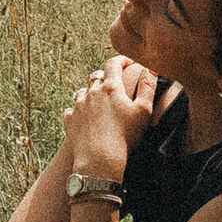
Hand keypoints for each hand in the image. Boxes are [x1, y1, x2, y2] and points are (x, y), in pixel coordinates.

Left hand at [62, 55, 159, 179]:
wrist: (99, 160)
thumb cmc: (125, 136)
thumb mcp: (144, 111)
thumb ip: (148, 86)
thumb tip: (151, 68)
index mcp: (110, 87)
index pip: (114, 63)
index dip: (122, 60)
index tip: (128, 63)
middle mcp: (91, 92)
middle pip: (97, 76)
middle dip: (106, 77)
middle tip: (115, 85)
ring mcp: (78, 106)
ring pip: (82, 92)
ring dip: (91, 93)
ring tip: (99, 102)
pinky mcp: (70, 120)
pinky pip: (72, 109)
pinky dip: (79, 111)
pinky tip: (86, 118)